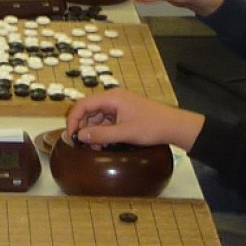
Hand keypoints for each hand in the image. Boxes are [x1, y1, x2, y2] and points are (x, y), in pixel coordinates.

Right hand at [64, 88, 201, 152]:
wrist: (174, 126)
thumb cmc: (152, 126)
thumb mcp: (124, 133)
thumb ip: (101, 134)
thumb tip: (80, 136)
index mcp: (112, 97)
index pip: (83, 104)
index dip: (74, 120)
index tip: (71, 136)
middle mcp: (113, 99)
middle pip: (89, 111)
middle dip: (84, 128)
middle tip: (83, 146)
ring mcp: (118, 106)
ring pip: (97, 118)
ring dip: (93, 132)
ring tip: (96, 148)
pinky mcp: (123, 114)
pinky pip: (106, 122)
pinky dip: (103, 133)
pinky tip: (104, 144)